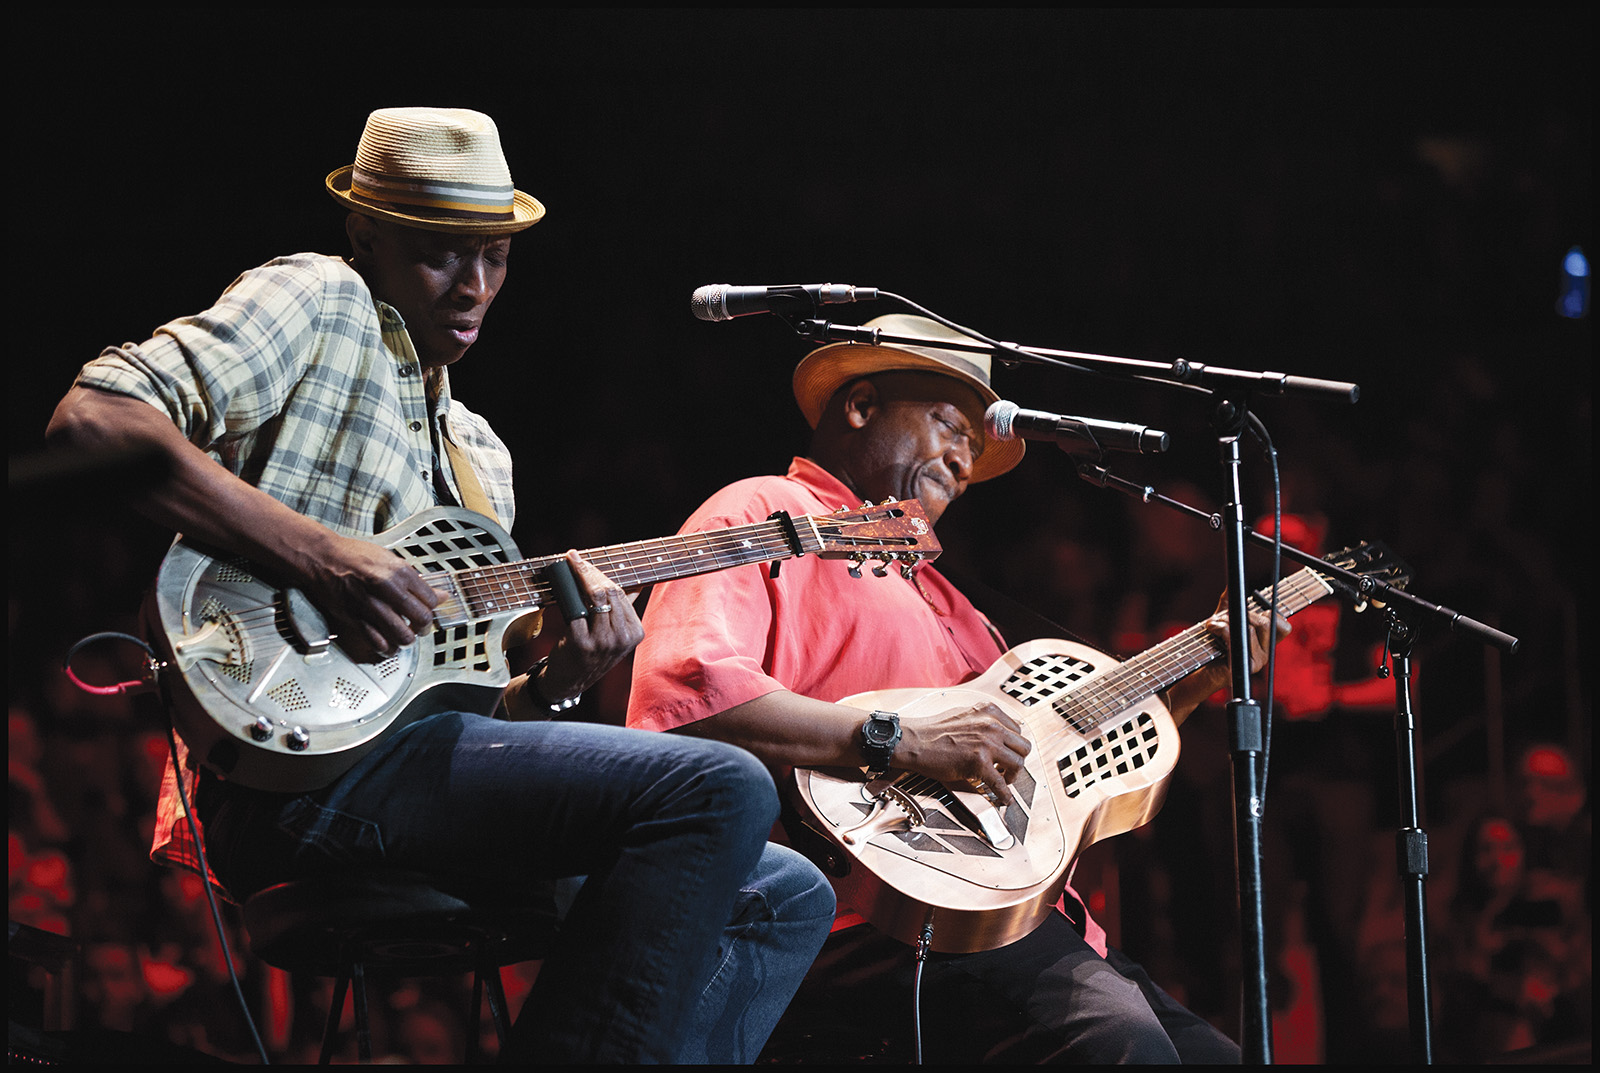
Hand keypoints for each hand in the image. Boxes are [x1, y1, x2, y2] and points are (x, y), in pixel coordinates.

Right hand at [304, 532, 440, 661]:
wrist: (321, 557)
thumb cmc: (353, 556)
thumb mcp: (390, 560)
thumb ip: (415, 580)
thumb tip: (439, 594)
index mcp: (399, 572)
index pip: (430, 600)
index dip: (432, 608)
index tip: (428, 610)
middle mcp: (387, 589)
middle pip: (421, 619)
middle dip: (424, 627)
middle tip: (421, 627)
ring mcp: (371, 605)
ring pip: (403, 635)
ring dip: (406, 640)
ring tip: (404, 636)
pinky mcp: (356, 618)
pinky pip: (379, 642)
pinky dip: (387, 647)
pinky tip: (387, 643)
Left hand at [536, 551, 644, 703]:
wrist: (570, 681)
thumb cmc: (592, 652)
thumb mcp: (616, 635)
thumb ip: (623, 609)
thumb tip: (636, 582)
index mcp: (635, 632)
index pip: (622, 593)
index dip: (602, 573)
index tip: (586, 560)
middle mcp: (622, 638)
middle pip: (609, 592)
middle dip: (590, 571)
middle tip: (574, 558)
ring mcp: (603, 641)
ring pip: (595, 596)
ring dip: (580, 576)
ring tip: (569, 565)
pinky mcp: (582, 643)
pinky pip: (576, 609)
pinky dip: (567, 593)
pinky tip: (561, 583)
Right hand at [896, 701, 1031, 807]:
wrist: (914, 741)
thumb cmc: (933, 731)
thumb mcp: (965, 716)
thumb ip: (984, 722)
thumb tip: (998, 736)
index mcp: (989, 711)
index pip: (1017, 729)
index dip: (1014, 745)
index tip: (1010, 753)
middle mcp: (991, 725)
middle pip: (1023, 746)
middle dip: (1018, 759)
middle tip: (1008, 768)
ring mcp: (986, 743)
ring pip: (1018, 763)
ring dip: (1012, 775)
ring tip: (1003, 780)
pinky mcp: (978, 762)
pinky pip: (1001, 782)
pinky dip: (1005, 794)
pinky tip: (1004, 799)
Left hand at [1169, 592, 1290, 717]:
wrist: (1193, 668)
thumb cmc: (1208, 645)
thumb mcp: (1221, 621)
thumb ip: (1229, 604)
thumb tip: (1230, 585)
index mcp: (1264, 644)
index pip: (1283, 626)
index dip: (1272, 612)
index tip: (1253, 605)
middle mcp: (1265, 654)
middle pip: (1266, 622)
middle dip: (1242, 613)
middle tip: (1223, 616)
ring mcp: (1256, 662)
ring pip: (1251, 628)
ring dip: (1227, 620)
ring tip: (1213, 624)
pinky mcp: (1243, 667)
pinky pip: (1238, 638)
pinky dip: (1222, 628)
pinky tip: (1212, 628)